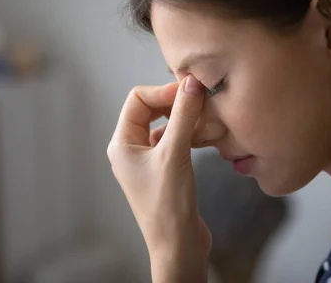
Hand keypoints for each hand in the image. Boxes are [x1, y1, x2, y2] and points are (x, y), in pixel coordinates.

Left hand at [107, 77, 210, 282]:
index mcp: (122, 143)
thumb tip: (192, 83)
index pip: (138, 99)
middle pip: (151, 109)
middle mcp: (131, 149)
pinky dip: (190, 134)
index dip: (164, 91)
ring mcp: (147, 160)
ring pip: (166, 125)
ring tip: (207, 119)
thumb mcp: (175, 154)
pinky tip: (206, 136)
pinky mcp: (164, 169)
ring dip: (185, 119)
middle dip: (176, 103)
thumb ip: (183, 116)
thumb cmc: (168, 206)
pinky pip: (175, 140)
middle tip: (201, 100)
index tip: (191, 90)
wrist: (178, 247)